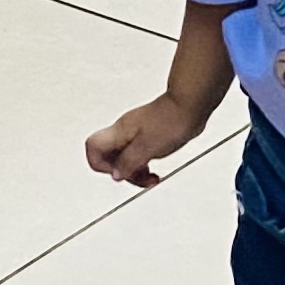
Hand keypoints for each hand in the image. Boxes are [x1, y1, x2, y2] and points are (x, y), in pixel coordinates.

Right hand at [86, 91, 205, 188]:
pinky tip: (154, 168)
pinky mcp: (149, 133)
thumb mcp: (147, 147)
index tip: (119, 173)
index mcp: (120, 132)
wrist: (191, 105)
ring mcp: (136, 132)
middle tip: (140, 179)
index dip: (101, 165)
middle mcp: (125, 131)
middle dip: (123, 173)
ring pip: (124, 156)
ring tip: (150, 177)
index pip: (93, 148)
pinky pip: (138, 153)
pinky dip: (144, 164)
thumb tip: (116, 175)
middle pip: (109, 156)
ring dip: (135, 171)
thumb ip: (129, 163)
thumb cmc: (172, 120)